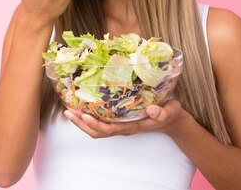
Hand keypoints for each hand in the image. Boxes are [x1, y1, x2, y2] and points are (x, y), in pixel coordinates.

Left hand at [63, 100, 185, 137]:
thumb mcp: (170, 111)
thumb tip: (153, 110)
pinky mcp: (120, 120)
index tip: (84, 115)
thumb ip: (162, 112)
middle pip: (98, 132)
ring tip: (70, 111)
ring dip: (82, 122)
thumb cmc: (170, 114)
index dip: (96, 124)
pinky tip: (83, 108)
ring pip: (98, 129)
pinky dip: (90, 118)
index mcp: (133, 125)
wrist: (172, 120)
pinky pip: (102, 122)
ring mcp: (121, 125)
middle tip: (68, 112)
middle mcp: (124, 127)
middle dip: (82, 124)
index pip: (110, 129)